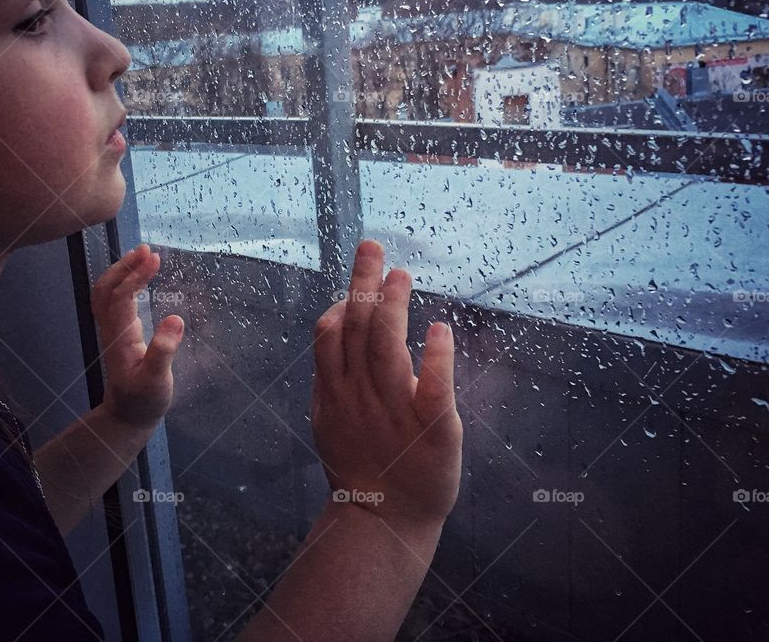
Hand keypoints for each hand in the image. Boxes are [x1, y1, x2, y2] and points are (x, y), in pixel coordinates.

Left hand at [90, 243, 183, 432]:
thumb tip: (176, 318)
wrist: (128, 416)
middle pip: (105, 289)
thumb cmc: (144, 400)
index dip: (135, 275)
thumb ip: (163, 351)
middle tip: (146, 249)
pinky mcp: (117, 332)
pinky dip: (121, 281)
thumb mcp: (157, 380)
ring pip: (104, 293)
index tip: (155, 258)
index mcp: (119, 338)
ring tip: (142, 255)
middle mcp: (111, 330)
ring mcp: (112, 330)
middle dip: (123, 266)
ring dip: (120, 271)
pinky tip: (138, 276)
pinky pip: (112, 300)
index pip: (121, 297)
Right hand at [311, 239, 462, 525]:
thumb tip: (333, 320)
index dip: (342, 301)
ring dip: (393, 307)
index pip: (330, 334)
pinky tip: (440, 330)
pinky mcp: (433, 430)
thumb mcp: (329, 419)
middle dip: (363, 283)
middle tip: (373, 246)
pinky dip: (437, 358)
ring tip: (402, 275)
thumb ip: (331, 372)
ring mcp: (395, 412)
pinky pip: (433, 389)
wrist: (383, 522)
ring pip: (388, 349)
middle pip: (358, 329)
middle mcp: (360, 397)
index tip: (360, 279)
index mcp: (335, 393)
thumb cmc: (360, 465)